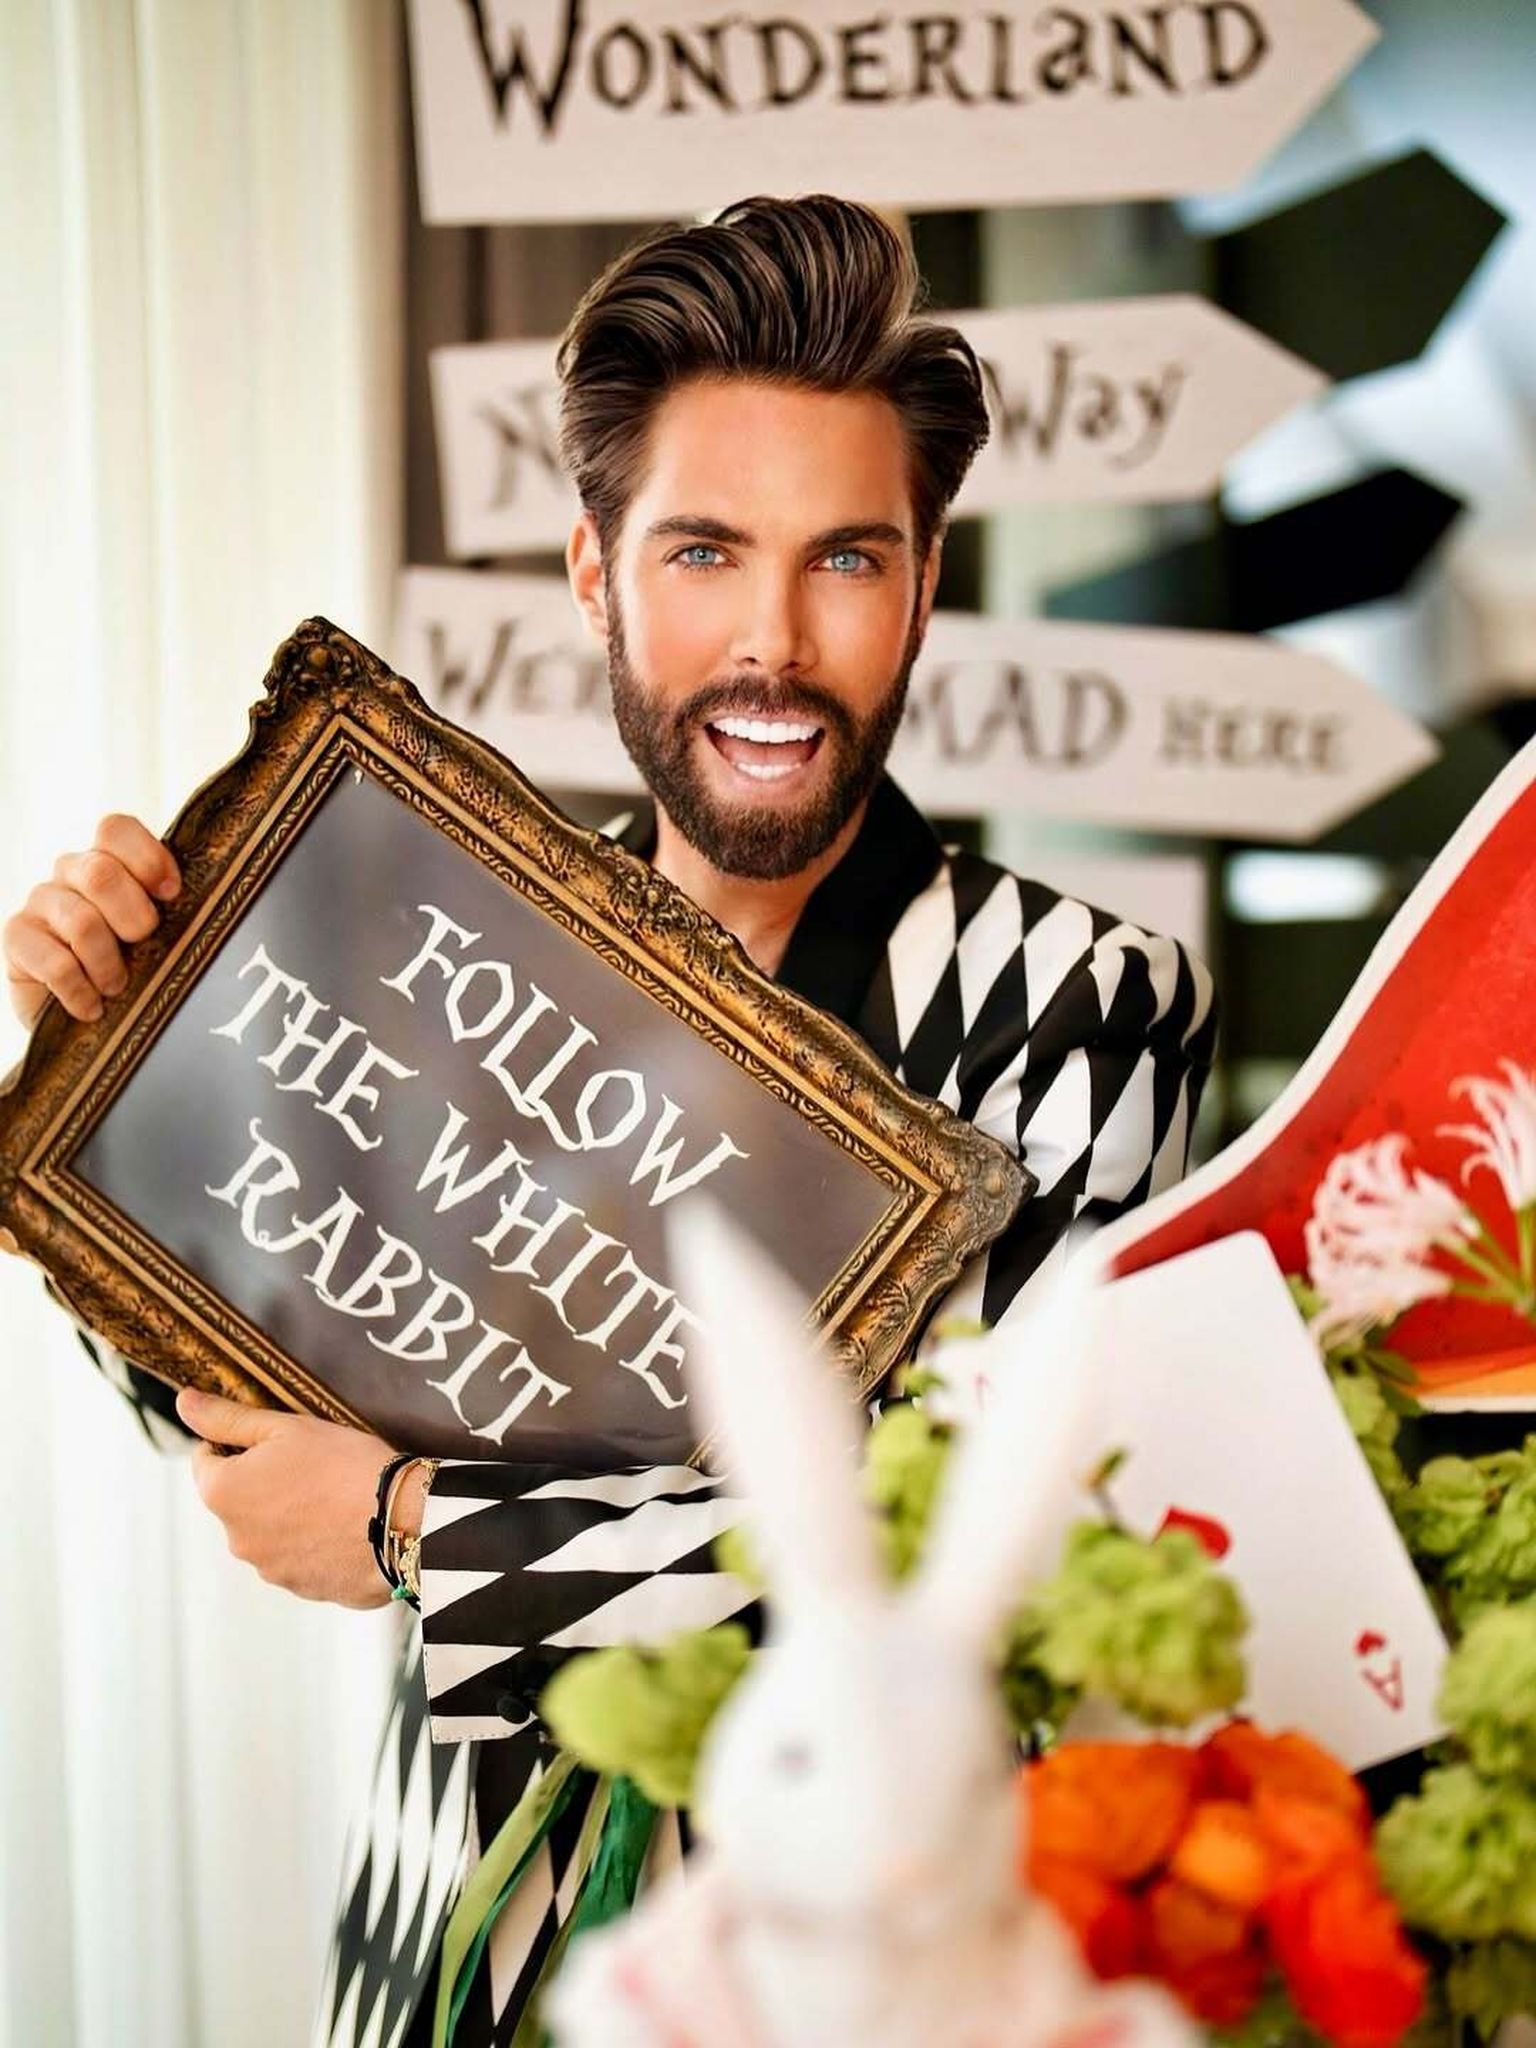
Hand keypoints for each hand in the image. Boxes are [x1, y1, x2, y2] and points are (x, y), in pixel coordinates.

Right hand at [3, 813, 180, 1029]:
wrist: (82, 1022)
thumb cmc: (135, 971)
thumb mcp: (164, 938)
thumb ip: (182, 913)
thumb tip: (227, 913)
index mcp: (110, 860)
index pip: (115, 828)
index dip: (147, 858)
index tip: (172, 895)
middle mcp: (71, 872)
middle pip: (100, 873)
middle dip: (134, 917)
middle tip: (144, 945)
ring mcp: (41, 902)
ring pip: (81, 921)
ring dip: (108, 965)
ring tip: (118, 987)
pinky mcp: (17, 937)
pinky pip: (55, 962)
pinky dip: (80, 991)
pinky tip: (92, 1007)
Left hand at [175, 1387, 398, 1609]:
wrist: (402, 1521)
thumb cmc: (344, 1465)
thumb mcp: (286, 1428)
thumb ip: (228, 1417)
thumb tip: (184, 1402)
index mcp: (223, 1494)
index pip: (205, 1460)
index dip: (237, 1443)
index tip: (276, 1440)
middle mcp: (236, 1539)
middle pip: (237, 1499)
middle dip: (263, 1482)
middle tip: (312, 1464)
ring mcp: (269, 1570)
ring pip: (268, 1531)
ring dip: (288, 1515)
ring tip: (334, 1496)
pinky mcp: (303, 1589)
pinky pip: (298, 1558)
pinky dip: (313, 1542)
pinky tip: (345, 1525)